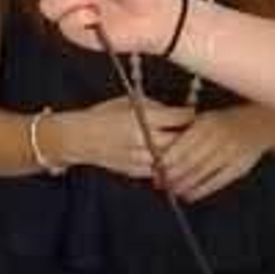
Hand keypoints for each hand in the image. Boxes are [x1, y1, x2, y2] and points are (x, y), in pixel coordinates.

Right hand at [53, 96, 193, 179]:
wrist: (79, 137)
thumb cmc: (104, 115)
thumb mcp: (129, 102)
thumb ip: (155, 108)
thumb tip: (176, 112)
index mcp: (143, 118)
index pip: (178, 118)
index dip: (189, 115)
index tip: (193, 113)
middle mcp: (144, 140)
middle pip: (180, 140)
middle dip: (188, 135)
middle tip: (194, 130)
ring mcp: (140, 158)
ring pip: (171, 159)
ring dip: (179, 152)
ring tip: (184, 145)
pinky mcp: (135, 171)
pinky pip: (158, 169)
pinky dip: (165, 164)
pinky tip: (167, 158)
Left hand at [157, 106, 272, 202]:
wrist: (259, 124)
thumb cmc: (224, 122)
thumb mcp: (204, 118)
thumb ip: (185, 132)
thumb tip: (162, 153)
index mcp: (206, 123)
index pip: (182, 145)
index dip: (167, 159)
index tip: (155, 168)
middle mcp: (217, 138)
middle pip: (189, 161)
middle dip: (172, 175)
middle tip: (160, 183)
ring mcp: (230, 153)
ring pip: (201, 173)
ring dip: (184, 184)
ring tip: (172, 190)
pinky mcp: (238, 167)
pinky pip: (216, 182)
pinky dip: (201, 190)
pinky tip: (189, 196)